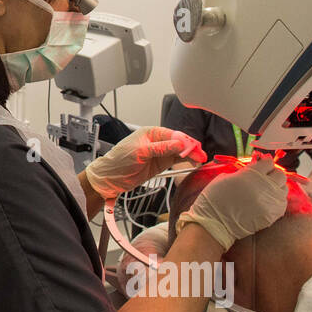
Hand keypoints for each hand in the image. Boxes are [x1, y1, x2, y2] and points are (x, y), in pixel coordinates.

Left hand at [85, 126, 207, 199]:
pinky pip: (176, 160)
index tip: (194, 149)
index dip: (185, 142)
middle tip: (201, 156)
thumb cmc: (119, 161)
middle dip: (191, 148)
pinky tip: (193, 163)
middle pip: (180, 142)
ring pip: (180, 151)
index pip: (174, 135)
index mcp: (151, 132)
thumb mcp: (140, 152)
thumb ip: (161, 148)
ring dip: (191, 155)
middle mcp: (157, 141)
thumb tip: (179, 144)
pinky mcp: (160, 163)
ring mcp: (160, 152)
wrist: (110, 178)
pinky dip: (186, 161)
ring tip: (201, 160)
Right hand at [176, 157, 287, 250]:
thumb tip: (254, 167)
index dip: (264, 163)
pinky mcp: (272, 215)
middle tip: (265, 177)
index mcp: (251, 174)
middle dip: (273, 174)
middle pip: (280, 174)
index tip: (261, 166)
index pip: (269, 162)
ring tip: (266, 190)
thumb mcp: (225, 177)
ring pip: (284, 188)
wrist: (216, 223)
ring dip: (276, 187)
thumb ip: (243, 171)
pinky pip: (282, 203)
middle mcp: (264, 186)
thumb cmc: (215, 199)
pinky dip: (276, 200)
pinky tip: (267, 202)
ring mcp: (270, 201)